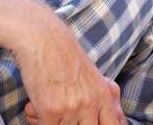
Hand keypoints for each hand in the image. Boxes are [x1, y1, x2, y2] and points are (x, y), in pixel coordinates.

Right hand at [11, 7, 123, 124]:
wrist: (41, 36)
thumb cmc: (63, 52)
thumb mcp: (92, 74)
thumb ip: (103, 97)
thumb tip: (117, 118)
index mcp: (104, 95)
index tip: (84, 121)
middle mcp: (91, 104)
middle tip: (62, 115)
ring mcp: (71, 108)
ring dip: (52, 122)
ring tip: (44, 108)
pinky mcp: (50, 111)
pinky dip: (37, 120)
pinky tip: (35, 106)